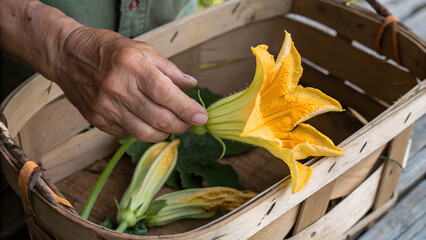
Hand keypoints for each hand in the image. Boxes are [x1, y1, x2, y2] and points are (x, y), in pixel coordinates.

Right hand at [54, 27, 207, 141]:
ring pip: (144, 133)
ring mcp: (105, 107)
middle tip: (191, 123)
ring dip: (165, 133)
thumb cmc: (108, 49)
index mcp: (132, 66)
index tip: (202, 117)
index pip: (166, 94)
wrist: (67, 56)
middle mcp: (118, 88)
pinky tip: (148, 122)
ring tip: (173, 125)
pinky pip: (128, 134)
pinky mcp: (98, 120)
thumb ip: (169, 69)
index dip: (187, 109)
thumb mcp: (142, 49)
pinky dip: (144, 131)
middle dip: (182, 125)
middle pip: (159, 118)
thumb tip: (191, 85)